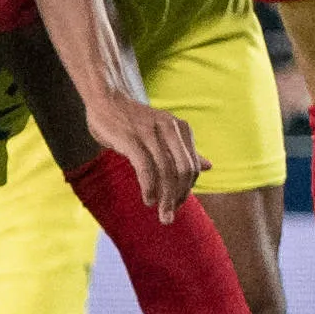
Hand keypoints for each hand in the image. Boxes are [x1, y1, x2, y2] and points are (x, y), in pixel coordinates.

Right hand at [88, 87, 208, 217]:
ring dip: (166, 198)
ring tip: (162, 215)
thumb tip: (209, 166)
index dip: (188, 189)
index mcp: (180, 128)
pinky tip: (148, 200)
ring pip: (166, 172)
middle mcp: (169, 128)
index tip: (176, 204)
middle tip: (170, 215)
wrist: (105, 98)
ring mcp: (150, 133)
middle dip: (179, 197)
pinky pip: (146, 168)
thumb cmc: (133, 119)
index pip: (192, 166)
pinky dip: (149, 187)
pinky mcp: (131, 138)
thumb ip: (185, 149)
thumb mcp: (163, 132)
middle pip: (183, 171)